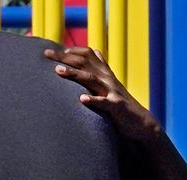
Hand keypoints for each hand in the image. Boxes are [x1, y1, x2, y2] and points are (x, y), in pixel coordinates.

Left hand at [45, 47, 161, 142]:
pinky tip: (81, 99)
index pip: (88, 55)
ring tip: (58, 70)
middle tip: (46, 53)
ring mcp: (112, 91)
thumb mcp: (109, 83)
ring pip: (92, 79)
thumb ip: (101, 68)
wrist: (140, 121)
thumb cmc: (119, 103)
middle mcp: (107, 79)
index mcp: (104, 74)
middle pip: (85, 63)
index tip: (54, 50)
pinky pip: (104, 102)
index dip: (72, 51)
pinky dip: (93, 100)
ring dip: (74, 74)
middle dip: (65, 57)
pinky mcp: (116, 106)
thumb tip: (95, 51)